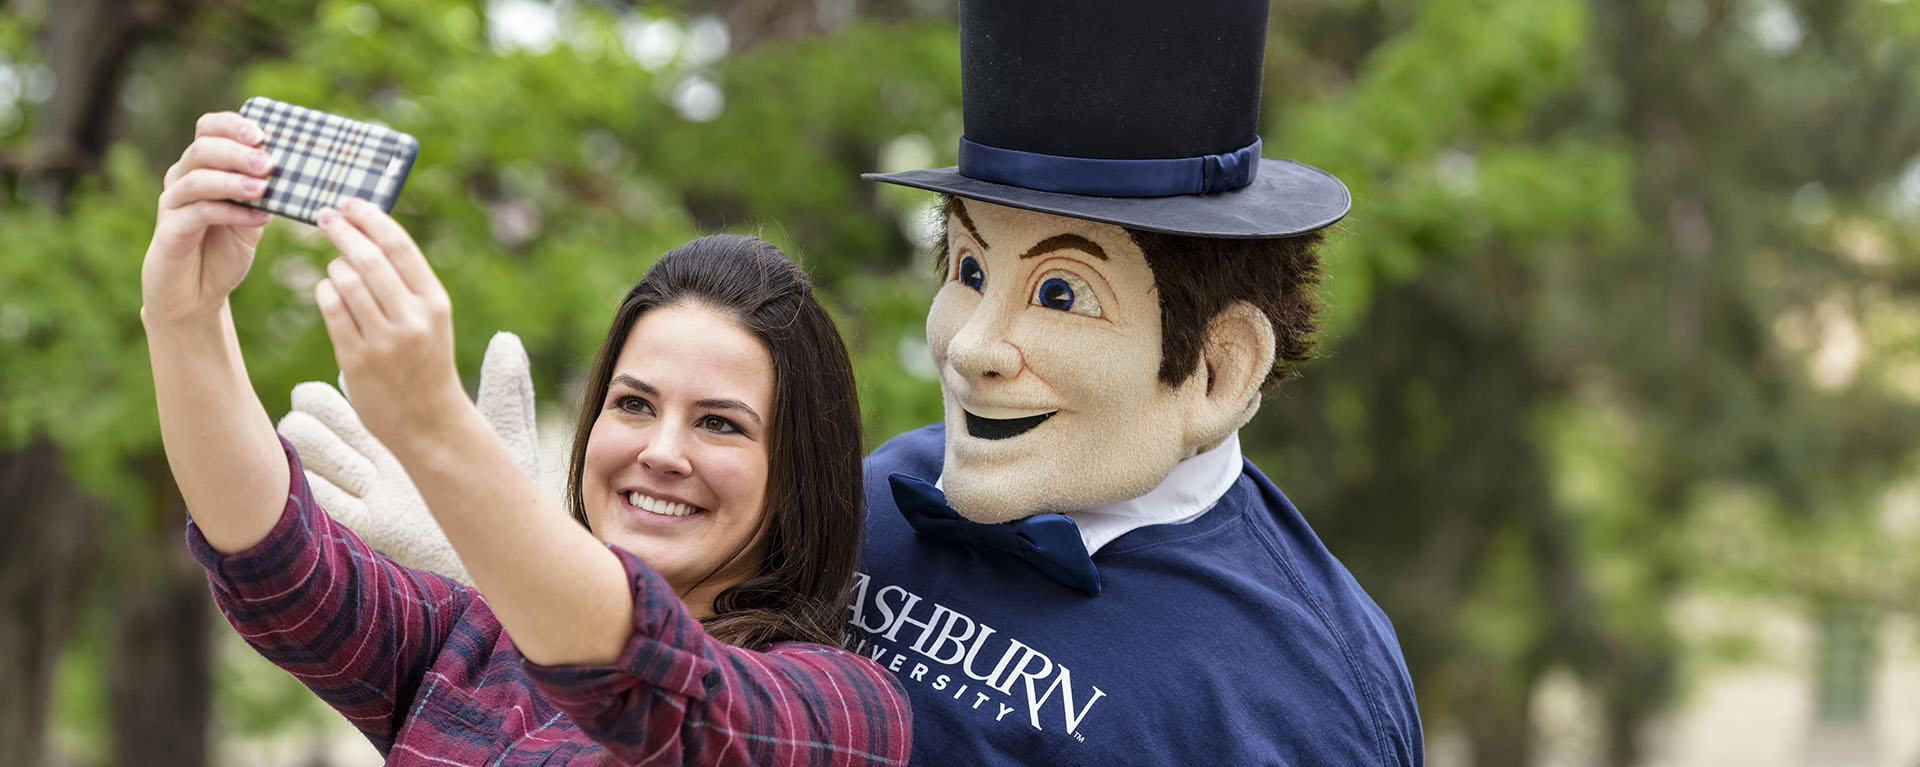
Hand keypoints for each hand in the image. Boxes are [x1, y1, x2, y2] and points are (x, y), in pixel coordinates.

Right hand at [141, 112, 274, 326]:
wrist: (197, 292)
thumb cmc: (225, 249)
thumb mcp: (252, 216)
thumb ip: (265, 193)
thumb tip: (301, 171)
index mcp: (202, 167)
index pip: (208, 129)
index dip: (231, 125)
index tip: (261, 133)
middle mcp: (182, 179)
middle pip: (202, 149)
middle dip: (237, 152)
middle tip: (268, 163)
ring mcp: (173, 204)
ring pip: (197, 180)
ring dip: (232, 181)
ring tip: (262, 187)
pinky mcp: (171, 231)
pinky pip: (199, 214)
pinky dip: (231, 213)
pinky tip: (258, 219)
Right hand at [275, 332, 541, 585]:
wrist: (501, 540)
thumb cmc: (503, 485)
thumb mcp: (508, 433)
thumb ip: (505, 386)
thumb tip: (507, 338)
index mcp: (405, 432)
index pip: (359, 389)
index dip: (348, 374)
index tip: (354, 362)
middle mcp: (379, 457)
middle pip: (323, 415)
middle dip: (318, 404)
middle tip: (322, 396)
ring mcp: (367, 489)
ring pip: (312, 448)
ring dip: (313, 439)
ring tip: (321, 434)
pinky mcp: (367, 524)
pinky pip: (320, 495)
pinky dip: (312, 479)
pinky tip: (320, 472)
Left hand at [312, 199, 463, 449]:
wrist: (429, 421)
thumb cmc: (426, 361)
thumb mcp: (431, 320)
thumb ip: (406, 283)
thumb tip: (368, 235)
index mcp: (435, 302)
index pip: (400, 246)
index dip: (371, 218)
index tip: (351, 202)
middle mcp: (412, 319)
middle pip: (368, 258)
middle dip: (342, 230)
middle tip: (325, 215)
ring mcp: (384, 341)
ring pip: (344, 281)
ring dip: (333, 265)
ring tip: (335, 265)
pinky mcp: (356, 360)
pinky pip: (331, 310)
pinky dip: (325, 292)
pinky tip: (328, 291)